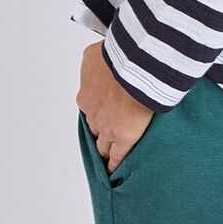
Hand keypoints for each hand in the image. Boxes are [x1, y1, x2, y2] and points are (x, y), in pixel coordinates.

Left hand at [76, 40, 155, 173]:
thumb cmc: (121, 53)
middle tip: (110, 130)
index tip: (106, 109)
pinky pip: (117, 156)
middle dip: (101, 128)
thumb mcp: (96, 52)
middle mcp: (92, 111)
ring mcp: (106, 126)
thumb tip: (95, 59)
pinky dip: (116, 164)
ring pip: (103, 144)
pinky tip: (115, 171)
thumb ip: (94, 60)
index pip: (90, 106)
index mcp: (86, 92)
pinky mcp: (123, 136)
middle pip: (95, 126)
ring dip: (106, 147)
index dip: (99, 109)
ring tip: (111, 153)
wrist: (135, 64)